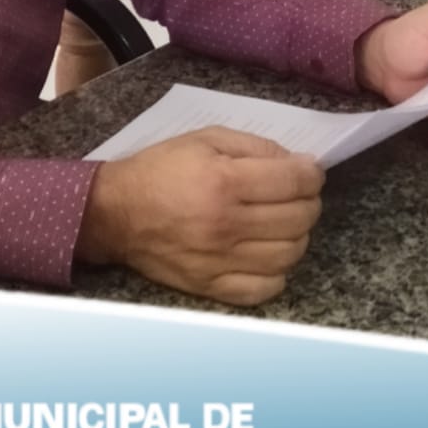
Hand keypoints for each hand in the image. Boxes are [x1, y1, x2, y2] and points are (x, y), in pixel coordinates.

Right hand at [77, 129, 323, 305]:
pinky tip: (267, 253)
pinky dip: (277, 272)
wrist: (115, 213)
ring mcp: (220, 261)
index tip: (309, 170)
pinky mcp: (211, 287)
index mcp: (224, 181)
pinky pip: (265, 289)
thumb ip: (255, 147)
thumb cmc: (161, 169)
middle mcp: (226, 225)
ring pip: (289, 255)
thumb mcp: (206, 139)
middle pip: (299, 219)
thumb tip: (297, 163)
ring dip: (297, 235)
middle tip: (297, 193)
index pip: (295, 182)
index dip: (312, 173)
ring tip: (283, 222)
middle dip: (309, 201)